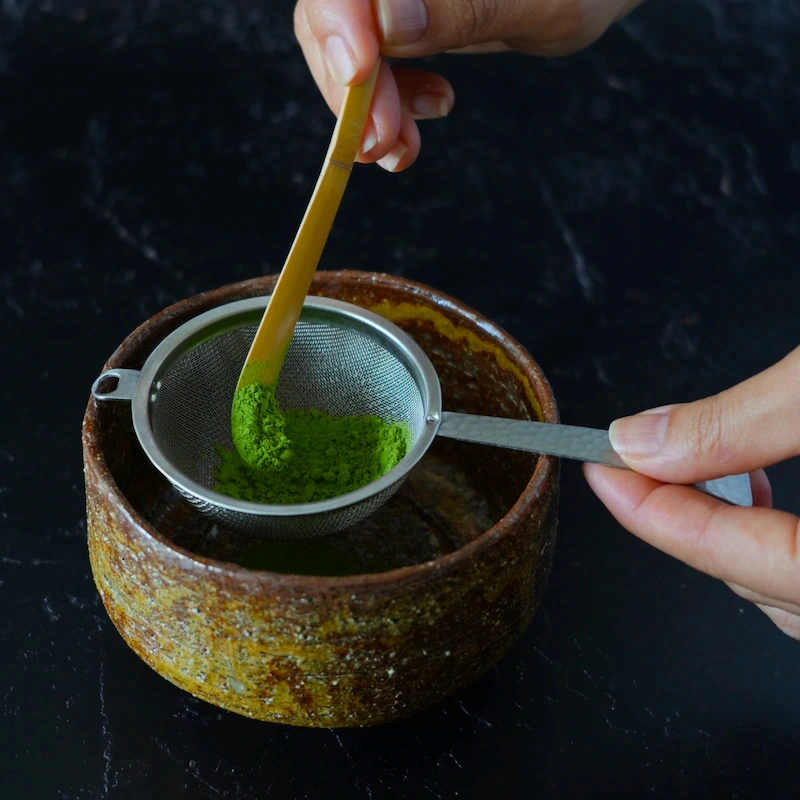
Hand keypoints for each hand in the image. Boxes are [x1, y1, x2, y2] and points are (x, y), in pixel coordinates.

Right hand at [294, 0, 644, 170]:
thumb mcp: (540, 1)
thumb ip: (464, 8)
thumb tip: (387, 24)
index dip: (338, 22)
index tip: (359, 74)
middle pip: (331, 15)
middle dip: (349, 84)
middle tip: (380, 140)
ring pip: (346, 46)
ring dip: (366, 108)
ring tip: (403, 145)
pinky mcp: (406, 19)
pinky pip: (375, 63)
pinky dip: (389, 104)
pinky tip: (428, 111)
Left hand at [584, 346, 799, 639]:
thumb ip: (740, 421)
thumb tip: (643, 440)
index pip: (735, 554)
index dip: (656, 514)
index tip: (602, 472)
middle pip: (755, 578)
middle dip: (682, 517)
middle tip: (630, 462)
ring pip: (782, 587)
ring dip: (726, 530)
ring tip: (684, 468)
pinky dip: (770, 532)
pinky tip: (759, 483)